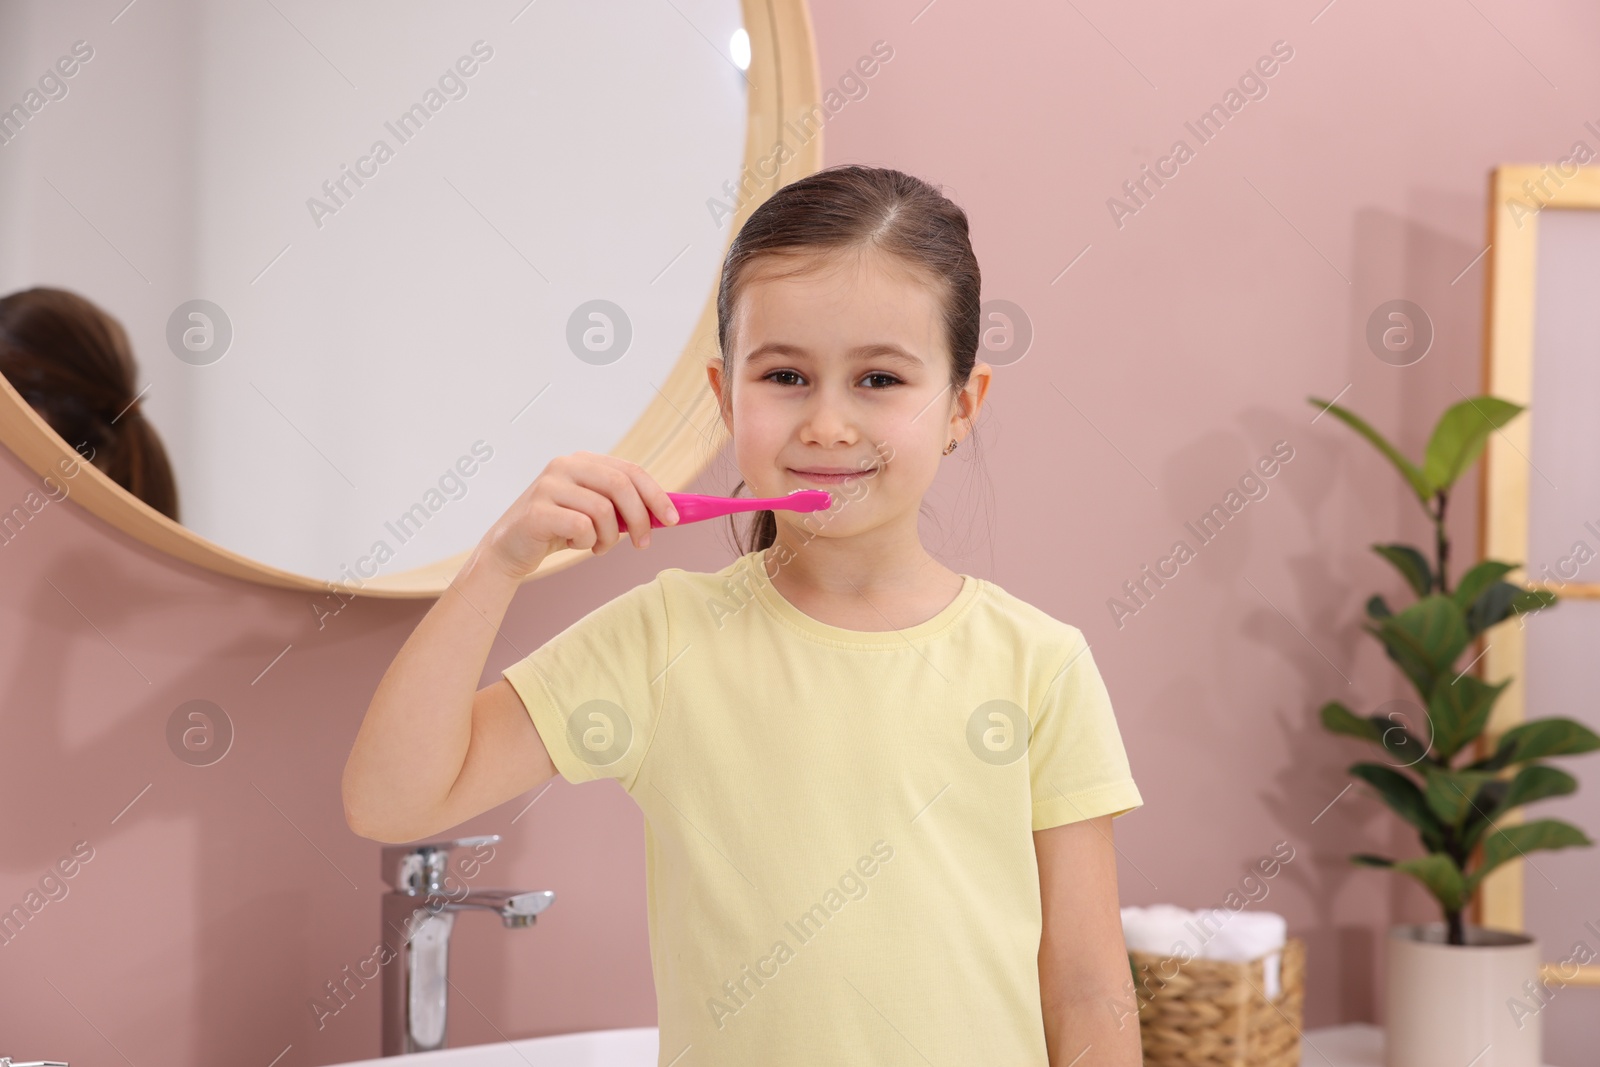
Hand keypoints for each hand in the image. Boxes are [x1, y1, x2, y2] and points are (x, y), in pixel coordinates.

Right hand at [480, 451, 677, 580]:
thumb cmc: (558, 530)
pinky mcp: (537, 510)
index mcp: (583, 461)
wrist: (510, 548)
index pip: (630, 470)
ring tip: (597, 547)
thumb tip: (667, 513)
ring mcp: (548, 485)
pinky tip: (574, 544)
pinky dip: (586, 543)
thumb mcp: (595, 513)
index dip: (656, 494)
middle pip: (621, 485)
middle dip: (641, 518)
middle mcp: (564, 465)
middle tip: (643, 544)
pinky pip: (582, 527)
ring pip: (603, 510)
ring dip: (609, 537)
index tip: (673, 520)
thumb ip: (624, 507)